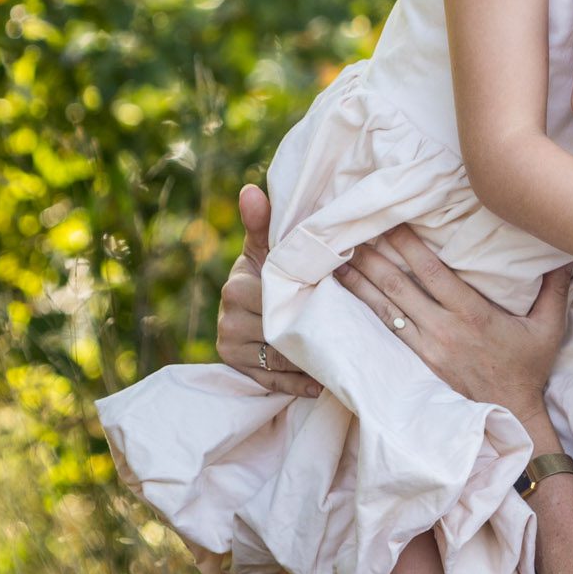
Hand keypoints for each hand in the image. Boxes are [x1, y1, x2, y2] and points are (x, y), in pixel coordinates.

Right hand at [215, 183, 321, 396]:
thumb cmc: (266, 269)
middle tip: (344, 331)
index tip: (332, 297)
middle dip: (308, 330)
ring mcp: (231, 346)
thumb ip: (263, 222)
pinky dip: (297, 383)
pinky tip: (321, 383)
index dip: (303, 299)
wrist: (246, 305)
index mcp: (237, 286)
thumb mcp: (266, 246)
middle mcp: (228, 319)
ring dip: (307, 360)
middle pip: (276, 331)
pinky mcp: (238, 369)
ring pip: (276, 358)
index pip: (273, 299)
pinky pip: (271, 381)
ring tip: (339, 358)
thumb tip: (251, 189)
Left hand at [335, 226, 566, 415]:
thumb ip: (554, 289)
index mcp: (472, 315)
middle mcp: (443, 329)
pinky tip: (350, 299)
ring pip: (386, 310)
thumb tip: (566, 253)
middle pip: (399, 287)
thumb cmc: (528, 369)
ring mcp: (426, 349)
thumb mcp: (549, 328)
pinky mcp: (417, 365)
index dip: (407, 246)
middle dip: (373, 259)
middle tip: (351, 233)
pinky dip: (367, 313)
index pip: (431, 272)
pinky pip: (387, 334)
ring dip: (361, 284)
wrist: (509, 416)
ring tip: (338, 261)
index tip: (390, 222)